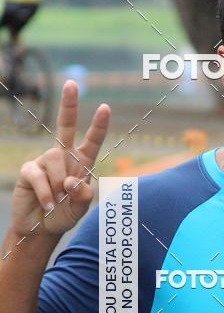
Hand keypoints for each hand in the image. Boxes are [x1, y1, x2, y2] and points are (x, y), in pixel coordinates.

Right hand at [11, 81, 110, 236]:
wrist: (40, 228)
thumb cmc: (64, 216)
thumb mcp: (80, 209)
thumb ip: (82, 197)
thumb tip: (72, 182)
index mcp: (82, 163)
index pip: (92, 141)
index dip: (98, 126)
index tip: (105, 108)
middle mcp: (64, 157)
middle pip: (65, 126)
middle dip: (69, 105)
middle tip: (72, 84)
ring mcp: (44, 161)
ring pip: (55, 159)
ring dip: (58, 184)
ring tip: (57, 201)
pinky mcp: (29, 170)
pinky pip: (39, 175)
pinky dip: (46, 192)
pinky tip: (47, 205)